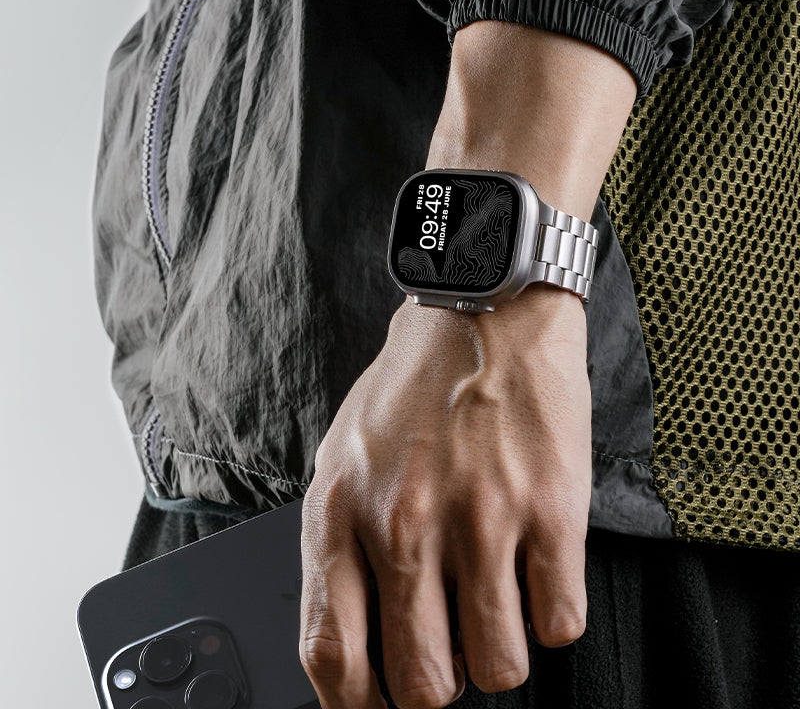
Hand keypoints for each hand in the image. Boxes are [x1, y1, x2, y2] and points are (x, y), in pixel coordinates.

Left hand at [299, 285, 591, 708]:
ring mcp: (481, 520)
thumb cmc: (412, 385)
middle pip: (421, 683)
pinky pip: (558, 625)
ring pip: (499, 668)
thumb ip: (339, 542)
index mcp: (341, 511)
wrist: (484, 312)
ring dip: (499, 653)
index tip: (377, 705)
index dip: (354, 705)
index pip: (331, 655)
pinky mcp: (550, 510)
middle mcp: (405, 524)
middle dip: (438, 683)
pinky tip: (537, 575)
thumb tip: (355, 631)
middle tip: (449, 646)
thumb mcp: (344, 453)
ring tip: (496, 603)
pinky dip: (549, 617)